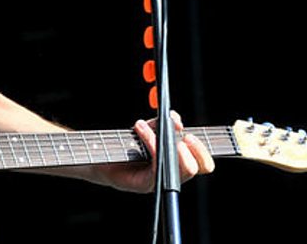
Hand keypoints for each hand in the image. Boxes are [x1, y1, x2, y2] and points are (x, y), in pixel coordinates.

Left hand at [91, 111, 214, 192]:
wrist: (102, 157)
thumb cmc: (128, 144)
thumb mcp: (149, 129)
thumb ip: (163, 124)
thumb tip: (176, 122)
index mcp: (178, 163)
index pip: (203, 164)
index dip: (202, 151)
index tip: (190, 135)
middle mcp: (172, 176)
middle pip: (194, 169)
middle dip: (192, 151)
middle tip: (183, 136)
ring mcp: (159, 182)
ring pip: (176, 170)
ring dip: (167, 143)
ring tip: (156, 128)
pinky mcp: (144, 184)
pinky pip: (155, 166)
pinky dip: (150, 143)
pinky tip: (140, 128)